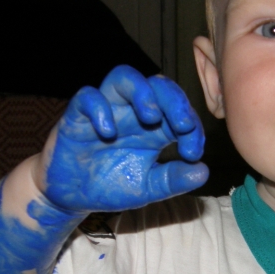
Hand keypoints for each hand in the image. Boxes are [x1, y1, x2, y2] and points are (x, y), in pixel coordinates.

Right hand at [38, 65, 208, 212]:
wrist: (71, 197)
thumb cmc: (111, 186)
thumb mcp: (147, 188)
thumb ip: (173, 180)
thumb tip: (203, 172)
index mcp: (154, 128)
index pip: (180, 111)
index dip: (193, 126)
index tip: (193, 153)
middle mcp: (132, 112)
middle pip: (157, 85)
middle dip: (174, 100)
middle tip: (183, 125)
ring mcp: (106, 110)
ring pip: (124, 77)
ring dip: (141, 92)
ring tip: (151, 116)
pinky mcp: (77, 115)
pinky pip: (87, 96)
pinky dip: (99, 108)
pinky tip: (108, 132)